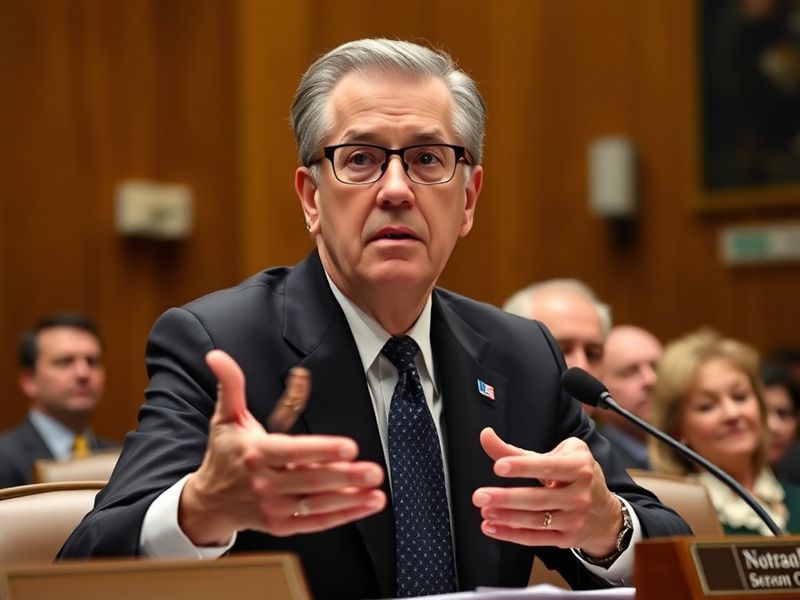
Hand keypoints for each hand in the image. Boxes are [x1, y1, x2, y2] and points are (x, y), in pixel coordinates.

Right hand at [179, 349, 386, 544]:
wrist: (210, 502)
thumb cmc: (225, 453)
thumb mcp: (226, 417)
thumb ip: (230, 385)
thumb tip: (217, 355)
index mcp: (256, 453)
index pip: (293, 452)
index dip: (322, 449)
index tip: (350, 446)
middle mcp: (265, 483)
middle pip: (310, 479)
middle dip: (345, 476)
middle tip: (373, 470)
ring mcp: (274, 507)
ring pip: (317, 504)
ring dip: (350, 499)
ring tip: (377, 493)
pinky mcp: (282, 525)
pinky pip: (316, 522)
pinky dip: (343, 515)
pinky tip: (366, 505)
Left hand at [472, 427, 621, 556]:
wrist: (606, 514)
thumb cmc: (576, 476)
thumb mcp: (557, 455)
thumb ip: (518, 449)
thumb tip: (486, 435)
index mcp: (579, 467)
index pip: (548, 466)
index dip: (522, 466)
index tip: (499, 466)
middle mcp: (579, 494)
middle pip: (538, 498)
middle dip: (506, 498)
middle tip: (480, 495)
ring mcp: (574, 519)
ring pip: (535, 521)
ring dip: (506, 517)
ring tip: (485, 510)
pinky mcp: (567, 539)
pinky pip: (536, 539)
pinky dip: (511, 535)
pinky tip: (492, 528)